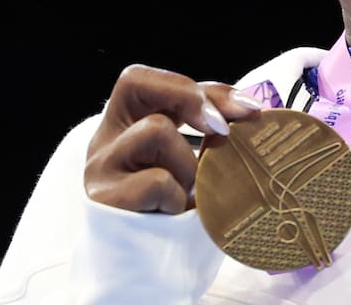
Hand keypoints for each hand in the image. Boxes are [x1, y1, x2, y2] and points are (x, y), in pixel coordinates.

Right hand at [84, 64, 263, 213]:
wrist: (146, 273)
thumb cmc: (174, 210)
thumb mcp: (193, 162)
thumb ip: (208, 132)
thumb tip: (251, 111)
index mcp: (125, 123)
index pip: (152, 78)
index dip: (202, 86)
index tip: (247, 110)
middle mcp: (105, 138)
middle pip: (134, 80)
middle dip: (190, 97)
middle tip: (222, 130)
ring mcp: (99, 167)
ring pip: (156, 130)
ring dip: (188, 163)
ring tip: (187, 193)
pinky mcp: (104, 199)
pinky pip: (158, 180)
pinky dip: (177, 198)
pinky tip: (172, 214)